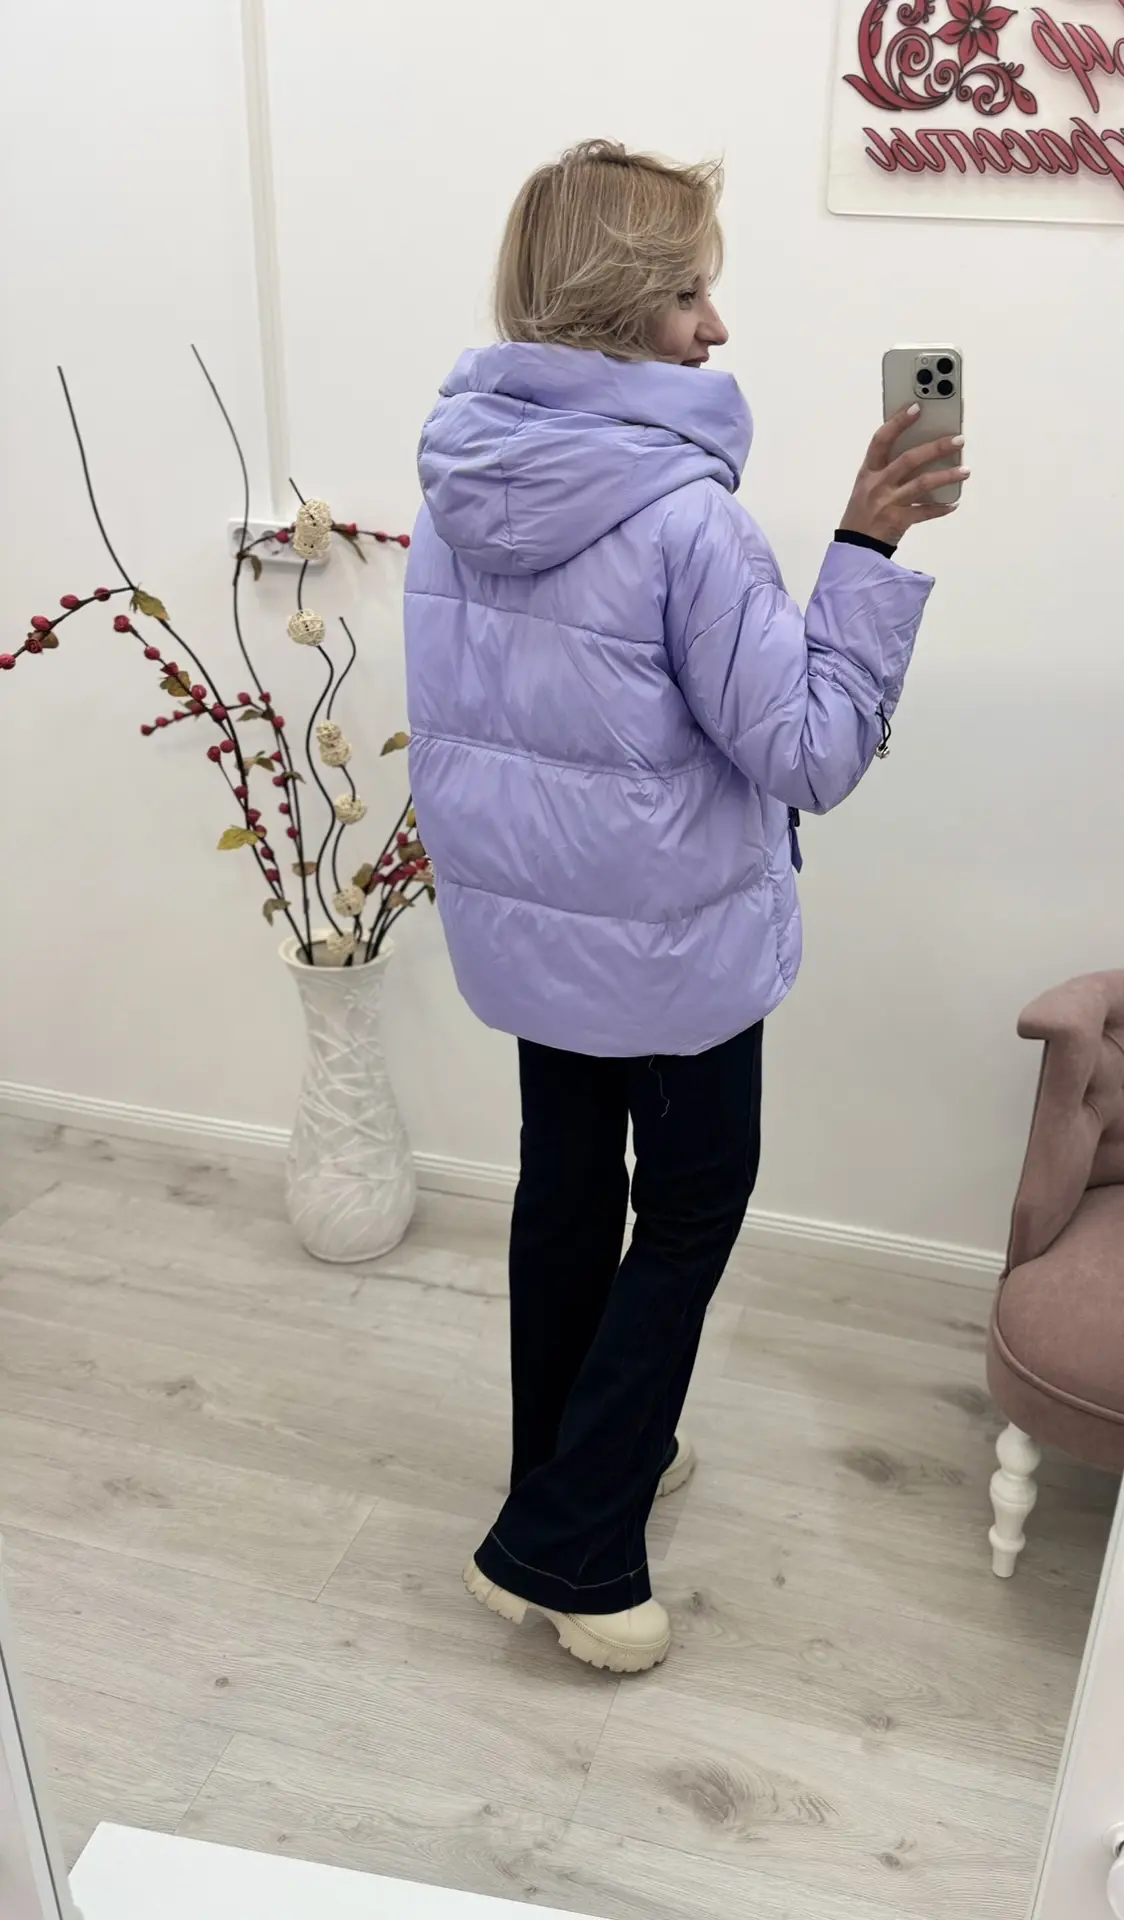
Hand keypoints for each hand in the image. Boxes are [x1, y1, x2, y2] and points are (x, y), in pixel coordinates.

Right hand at [839, 405, 969, 544]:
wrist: (854, 546)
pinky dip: (941, 508)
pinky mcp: (898, 520)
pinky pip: (925, 511)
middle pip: (909, 459)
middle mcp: (878, 484)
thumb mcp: (867, 485)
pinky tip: (953, 503)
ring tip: (965, 470)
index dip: (898, 422)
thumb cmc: (863, 512)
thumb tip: (922, 452)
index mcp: (868, 471)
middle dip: (936, 448)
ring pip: (922, 483)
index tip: (916, 408)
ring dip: (947, 476)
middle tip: (958, 440)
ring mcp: (888, 502)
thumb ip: (888, 468)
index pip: (881, 440)